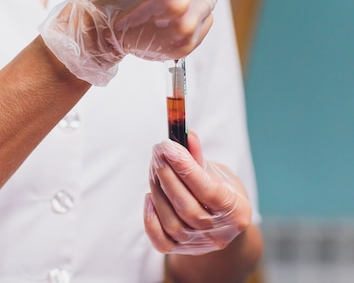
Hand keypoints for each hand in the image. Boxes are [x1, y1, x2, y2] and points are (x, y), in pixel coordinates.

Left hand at [144, 132, 252, 254]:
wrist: (221, 225)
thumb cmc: (219, 192)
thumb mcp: (217, 173)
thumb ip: (199, 158)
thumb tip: (186, 135)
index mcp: (236, 212)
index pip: (208, 191)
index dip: (185, 168)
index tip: (168, 146)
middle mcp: (219, 233)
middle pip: (187, 207)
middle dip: (167, 176)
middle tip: (158, 151)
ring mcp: (199, 245)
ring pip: (171, 222)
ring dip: (157, 191)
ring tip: (154, 166)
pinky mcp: (180, 251)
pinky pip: (160, 241)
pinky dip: (150, 219)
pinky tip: (149, 197)